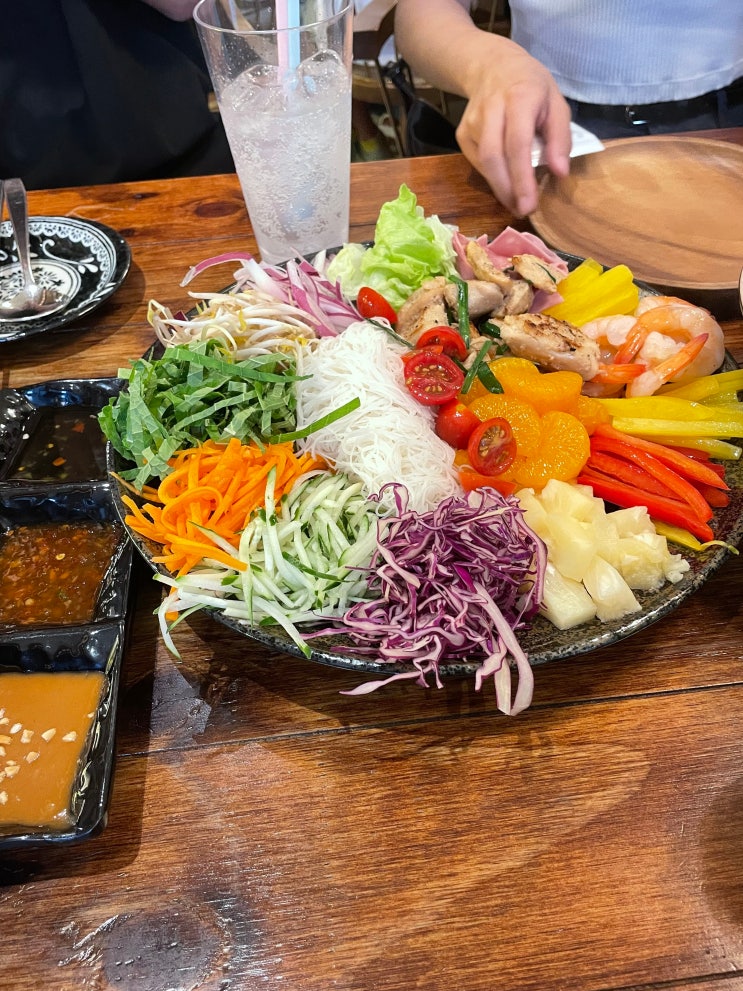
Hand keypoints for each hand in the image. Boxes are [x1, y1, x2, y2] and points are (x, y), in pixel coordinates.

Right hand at [455, 44, 572, 216]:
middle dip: (507, 189)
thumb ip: (560, 138)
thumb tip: (560, 173)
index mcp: (519, 98)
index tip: (529, 204)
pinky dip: (493, 177)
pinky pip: (477, 162)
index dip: (522, 178)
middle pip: (493, 157)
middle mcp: (491, 108)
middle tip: (523, 210)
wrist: (492, 66)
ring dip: (500, 187)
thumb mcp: (556, 103)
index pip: (517, 143)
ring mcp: (472, 122)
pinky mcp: (462, 133)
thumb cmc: (531, 87)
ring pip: (483, 163)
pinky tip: (505, 181)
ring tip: (517, 201)